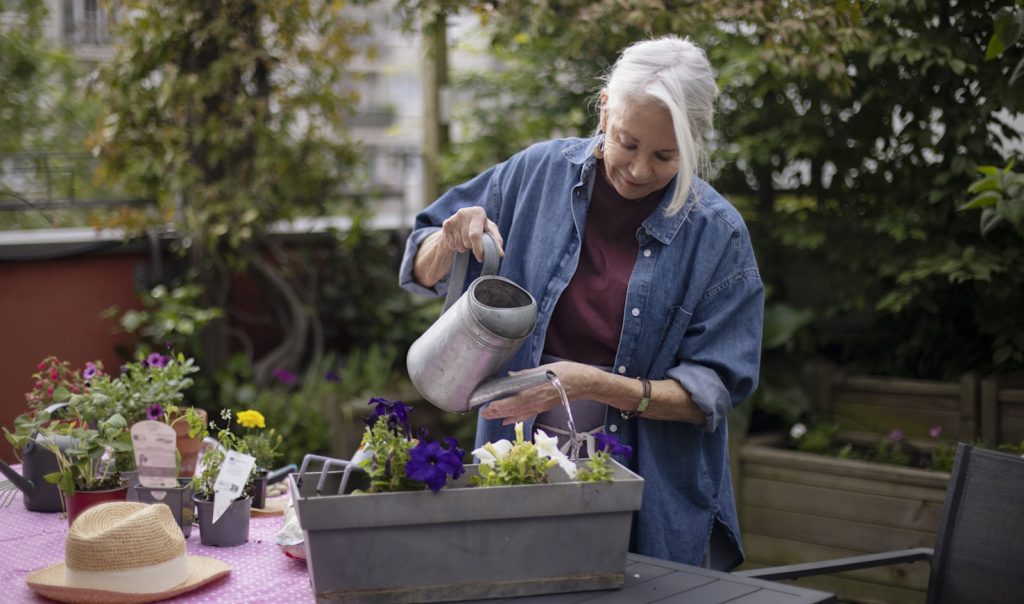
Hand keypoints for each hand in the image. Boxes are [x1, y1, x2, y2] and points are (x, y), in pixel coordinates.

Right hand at [440, 207, 504, 261]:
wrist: (463, 222)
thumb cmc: (481, 227)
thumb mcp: (490, 231)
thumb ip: (496, 241)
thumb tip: (500, 254)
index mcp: (478, 212)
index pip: (475, 235)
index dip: (478, 249)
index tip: (481, 257)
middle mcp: (464, 212)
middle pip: (467, 242)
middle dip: (472, 247)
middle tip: (474, 243)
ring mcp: (453, 218)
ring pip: (459, 244)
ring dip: (464, 247)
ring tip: (467, 240)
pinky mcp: (446, 225)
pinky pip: (451, 245)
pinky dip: (456, 246)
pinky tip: (459, 239)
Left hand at [480, 362, 595, 424]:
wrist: (582, 383)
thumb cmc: (566, 373)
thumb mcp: (544, 369)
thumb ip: (526, 375)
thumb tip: (511, 375)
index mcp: (533, 393)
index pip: (510, 402)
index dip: (497, 406)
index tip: (485, 407)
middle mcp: (534, 403)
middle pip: (511, 410)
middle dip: (496, 412)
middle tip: (483, 414)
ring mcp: (539, 407)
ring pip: (518, 414)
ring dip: (504, 416)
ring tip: (491, 417)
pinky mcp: (543, 408)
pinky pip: (527, 414)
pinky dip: (516, 418)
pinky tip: (509, 420)